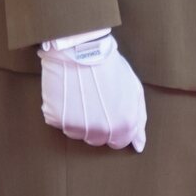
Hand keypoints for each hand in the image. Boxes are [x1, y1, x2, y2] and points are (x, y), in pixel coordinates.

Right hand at [38, 33, 146, 151]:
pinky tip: (66, 94)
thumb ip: (139, 120)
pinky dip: (60, 111)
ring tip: (78, 96)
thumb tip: (138, 146)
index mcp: (123, 126)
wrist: (80, 49)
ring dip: (76, 119)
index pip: (117, 142)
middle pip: (96, 140)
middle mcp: (101, 131)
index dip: (113, 127)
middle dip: (95, 124)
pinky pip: (58, 122)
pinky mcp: (56, 118)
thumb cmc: (109, 67)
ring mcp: (76, 126)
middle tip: (91, 101)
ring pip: (76, 133)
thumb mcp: (134, 90)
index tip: (107, 111)